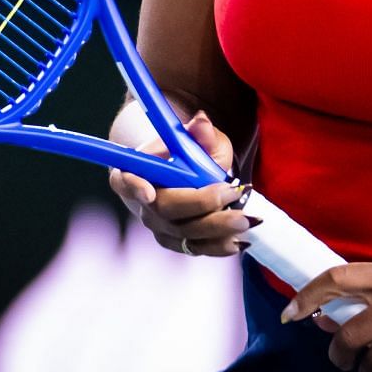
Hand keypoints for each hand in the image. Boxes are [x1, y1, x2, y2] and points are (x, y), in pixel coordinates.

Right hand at [107, 110, 260, 257]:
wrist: (185, 175)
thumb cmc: (187, 153)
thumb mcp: (196, 137)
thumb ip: (199, 132)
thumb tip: (201, 122)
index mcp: (137, 171)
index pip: (125, 180)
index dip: (133, 187)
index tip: (149, 191)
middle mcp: (143, 204)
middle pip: (165, 210)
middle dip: (200, 204)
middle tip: (234, 194)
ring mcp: (159, 226)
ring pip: (185, 233)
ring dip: (216, 228)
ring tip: (245, 219)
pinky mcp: (178, 242)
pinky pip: (197, 248)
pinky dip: (219, 246)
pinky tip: (239, 241)